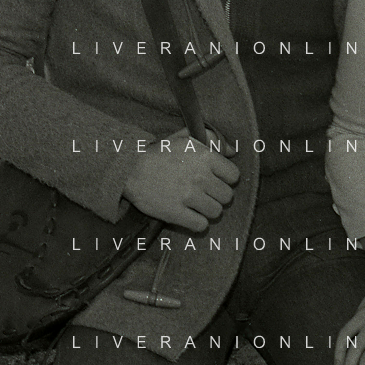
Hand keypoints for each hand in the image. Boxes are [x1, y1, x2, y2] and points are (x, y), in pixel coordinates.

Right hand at [122, 128, 238, 231]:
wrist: (130, 169)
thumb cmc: (159, 154)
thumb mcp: (185, 139)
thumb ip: (212, 139)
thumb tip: (232, 151)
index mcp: (205, 157)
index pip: (234, 176)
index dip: (226, 179)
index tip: (216, 180)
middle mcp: (200, 176)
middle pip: (227, 196)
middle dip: (218, 196)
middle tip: (205, 194)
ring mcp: (188, 196)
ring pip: (216, 212)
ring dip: (208, 210)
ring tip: (196, 205)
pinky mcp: (176, 213)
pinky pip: (201, 225)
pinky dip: (197, 223)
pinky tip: (190, 216)